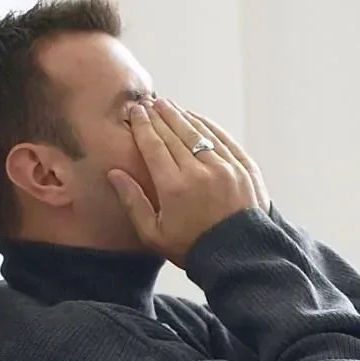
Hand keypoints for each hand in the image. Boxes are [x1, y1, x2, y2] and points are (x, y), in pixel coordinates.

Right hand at [107, 98, 262, 265]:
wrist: (240, 258)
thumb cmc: (193, 248)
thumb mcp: (154, 234)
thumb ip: (133, 201)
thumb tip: (114, 173)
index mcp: (174, 187)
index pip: (153, 145)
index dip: (143, 126)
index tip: (135, 112)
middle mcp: (200, 172)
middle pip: (175, 134)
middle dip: (160, 115)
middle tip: (150, 102)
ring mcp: (226, 168)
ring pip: (199, 133)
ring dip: (182, 116)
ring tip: (169, 105)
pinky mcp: (245, 169)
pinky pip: (223, 139)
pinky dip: (208, 126)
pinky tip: (197, 119)